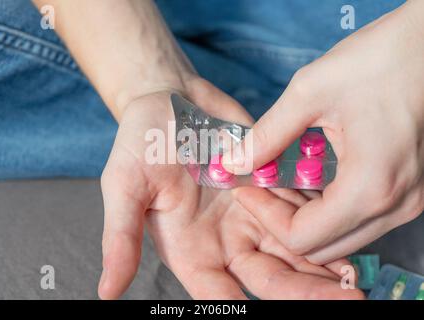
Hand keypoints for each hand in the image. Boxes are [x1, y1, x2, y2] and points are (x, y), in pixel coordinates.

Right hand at [98, 78, 362, 298]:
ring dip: (321, 264)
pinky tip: (349, 231)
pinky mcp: (271, 187)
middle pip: (268, 278)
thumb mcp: (124, 186)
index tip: (277, 315)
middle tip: (344, 298)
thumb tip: (105, 292)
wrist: (172, 99)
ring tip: (354, 279)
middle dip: (302, 292)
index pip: (219, 296)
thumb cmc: (140, 141)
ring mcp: (252, 214)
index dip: (242, 311)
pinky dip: (321, 221)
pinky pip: (299, 209)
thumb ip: (121, 237)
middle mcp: (224, 240)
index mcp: (190, 250)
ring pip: (291, 249)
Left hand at [226, 1, 423, 263]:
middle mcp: (395, 207)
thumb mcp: (310, 91)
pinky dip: (329, 209)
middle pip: (322, 248)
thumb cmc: (380, 60)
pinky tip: (313, 177)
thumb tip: (233, 161)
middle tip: (260, 186)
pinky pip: (361, 219)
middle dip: (281, 221)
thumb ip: (268, 134)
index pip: (302, 238)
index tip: (245, 188)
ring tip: (282, 180)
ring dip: (305, 217)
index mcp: (370, 187)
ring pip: (343, 237)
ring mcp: (409, 202)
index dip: (264, 216)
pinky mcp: (410, 191)